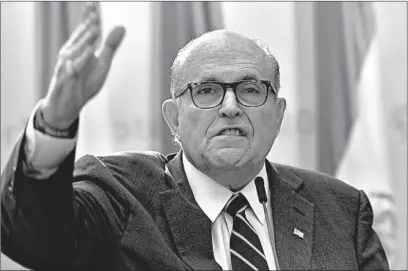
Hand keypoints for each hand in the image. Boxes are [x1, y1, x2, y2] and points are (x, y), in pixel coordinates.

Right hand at [42, 2, 125, 129]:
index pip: (85, 29)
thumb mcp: (102, 62)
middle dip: (87, 24)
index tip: (93, 3)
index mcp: (79, 47)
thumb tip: (121, 26)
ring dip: (85, 39)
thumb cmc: (84, 81)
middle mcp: (70, 52)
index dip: (89, 16)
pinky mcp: (66, 79)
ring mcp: (66, 65)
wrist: (68, 104)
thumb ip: (110, 45)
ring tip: (95, 28)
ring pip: (76, 50)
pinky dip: (79, 61)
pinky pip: (73, 69)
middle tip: (95, 13)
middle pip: (80, 36)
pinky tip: (88, 54)